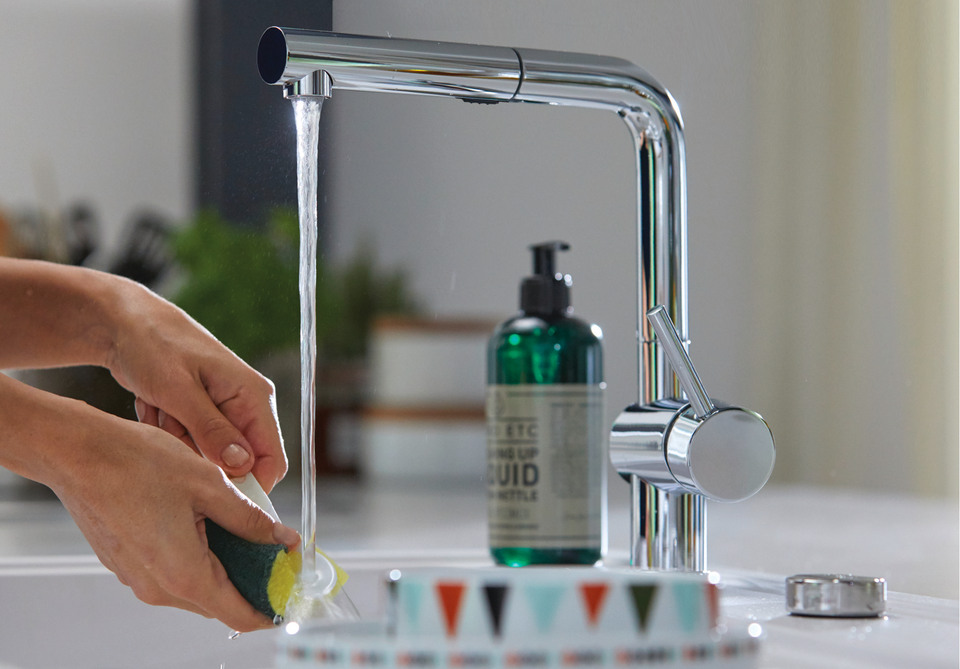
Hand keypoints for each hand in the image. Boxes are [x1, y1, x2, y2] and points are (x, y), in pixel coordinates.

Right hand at [56, 410, 299, 631]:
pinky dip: (200, 557)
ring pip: (196, 586)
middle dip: (252, 583)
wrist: (77, 453)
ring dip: (226, 567)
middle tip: (278, 554)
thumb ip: (250, 518)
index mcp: (184, 574)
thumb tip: (282, 538)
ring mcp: (138, 577)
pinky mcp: (126, 562)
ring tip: (248, 534)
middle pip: (219, 603)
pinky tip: (211, 525)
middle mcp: (158, 587)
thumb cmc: (138, 463)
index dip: (271, 608)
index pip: (239, 614)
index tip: (291, 592)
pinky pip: (173, 571)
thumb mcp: (211, 484)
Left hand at [106, 281, 286, 490]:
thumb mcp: (178, 390)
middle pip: (235, 461)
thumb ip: (211, 430)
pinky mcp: (203, 414)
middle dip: (199, 455)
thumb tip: (242, 467)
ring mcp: (225, 410)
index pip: (272, 459)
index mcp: (253, 396)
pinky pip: (190, 444)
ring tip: (160, 407)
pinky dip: (169, 432)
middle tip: (170, 424)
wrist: (124, 323)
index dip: (249, 485)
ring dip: (179, 441)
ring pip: (208, 455)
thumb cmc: (153, 345)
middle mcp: (246, 405)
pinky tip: (156, 406)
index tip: (211, 491)